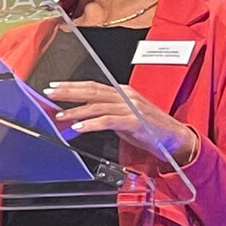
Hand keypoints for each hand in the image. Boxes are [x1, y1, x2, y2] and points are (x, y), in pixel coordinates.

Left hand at [42, 81, 197, 169]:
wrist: (176, 138)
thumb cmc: (151, 129)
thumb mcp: (125, 118)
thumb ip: (107, 114)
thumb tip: (84, 116)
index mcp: (123, 93)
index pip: (93, 86)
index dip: (72, 86)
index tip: (54, 87)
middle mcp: (125, 96)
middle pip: (92, 91)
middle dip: (68, 91)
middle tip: (49, 93)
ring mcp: (130, 108)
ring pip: (97, 105)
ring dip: (76, 111)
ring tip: (60, 115)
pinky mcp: (134, 121)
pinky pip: (108, 121)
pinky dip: (92, 123)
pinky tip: (79, 128)